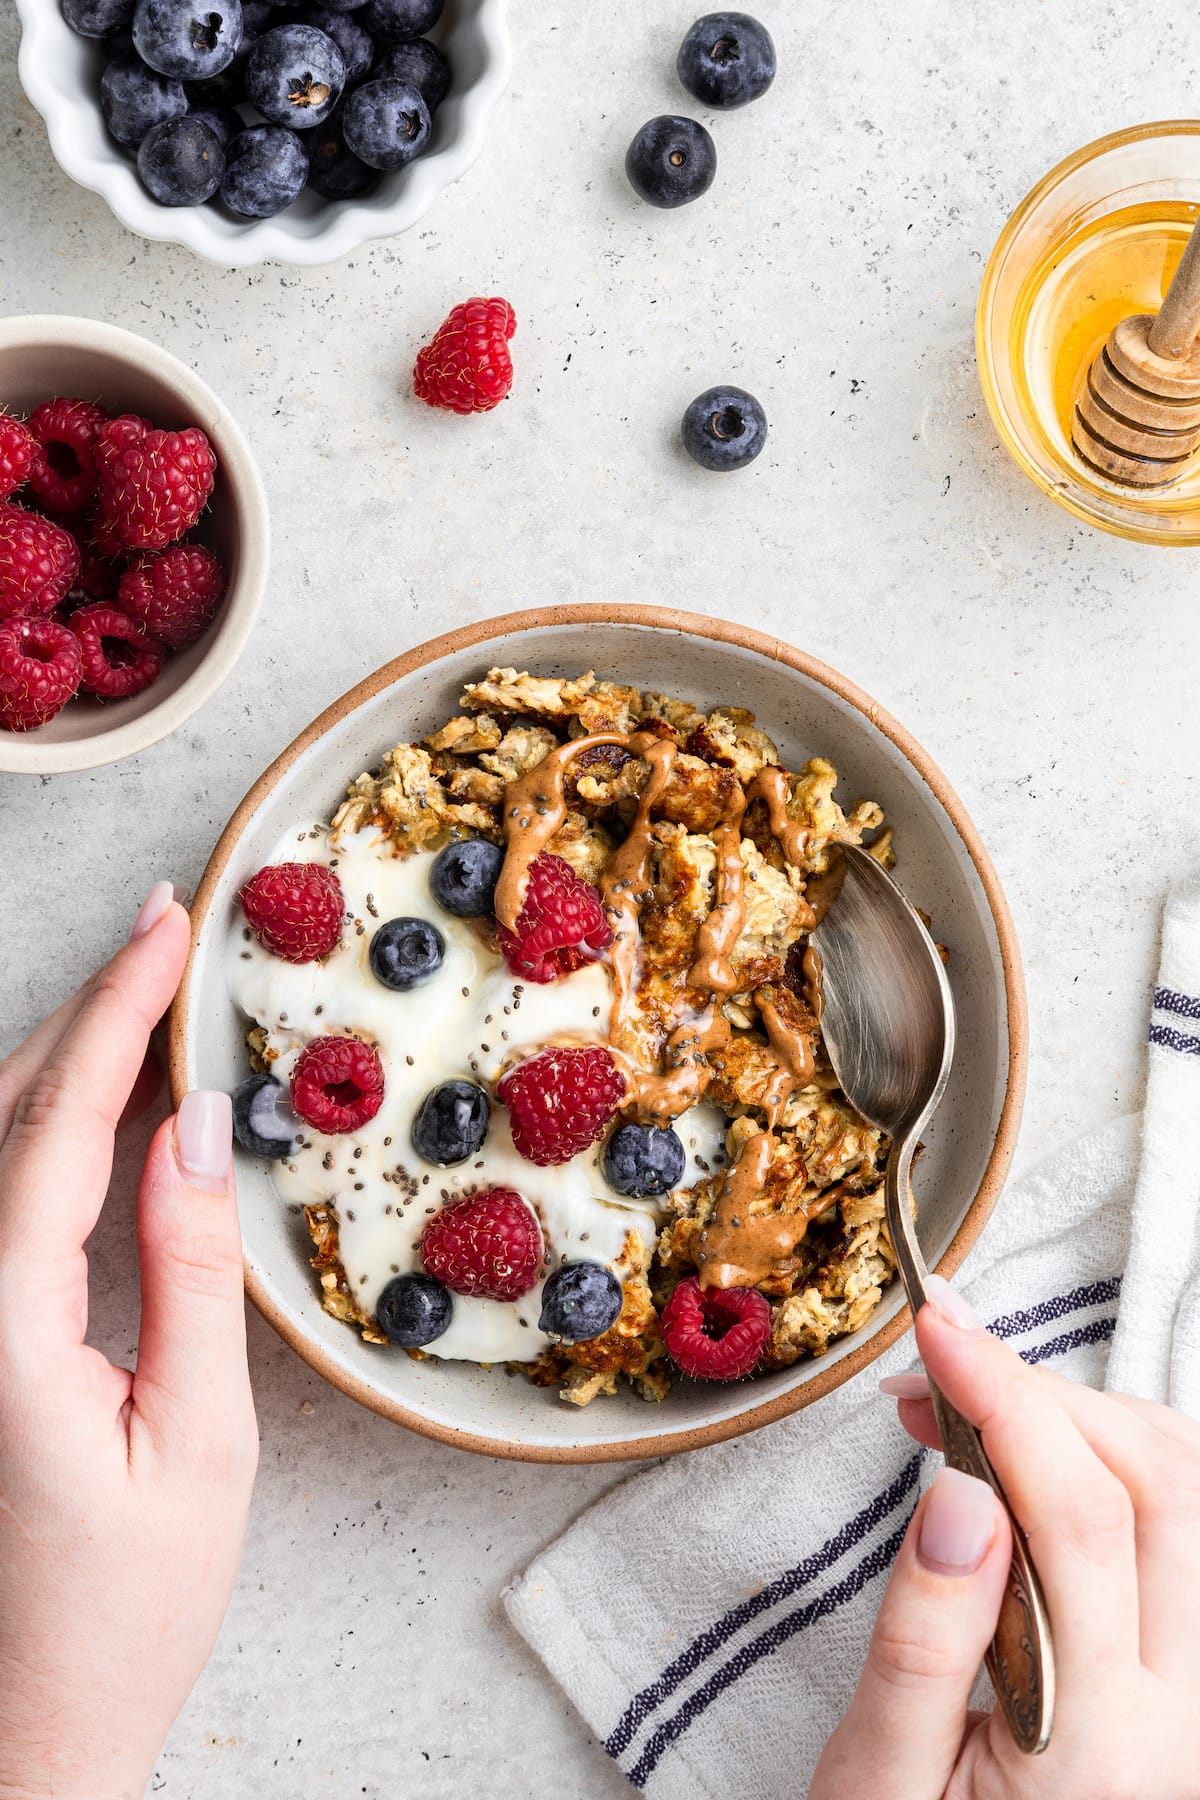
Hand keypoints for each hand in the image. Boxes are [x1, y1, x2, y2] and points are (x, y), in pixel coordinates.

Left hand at [0, 884, 257, 1799]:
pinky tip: (99, 1103)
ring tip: (145, 991)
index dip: (118, 1011)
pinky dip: (47, 1124)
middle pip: (6, 1112)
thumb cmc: (120, 1610)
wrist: (29, 1730)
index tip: (169, 929)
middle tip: (166, 929)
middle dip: (90, 1007)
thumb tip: (197, 1129)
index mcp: (0, 1325)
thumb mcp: (196, 1442)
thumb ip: (189, 1272)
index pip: (55, 1124)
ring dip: (64, 1055)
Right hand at [810, 1277, 1199, 1799]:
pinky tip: (1031, 1453)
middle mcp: (1182, 1714)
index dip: (1006, 1396)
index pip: (1079, 1518)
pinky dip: (1113, 1454)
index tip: (936, 1333)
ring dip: (1086, 1414)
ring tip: (974, 1403)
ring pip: (1188, 1492)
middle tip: (942, 1363)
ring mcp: (1197, 1692)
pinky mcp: (1187, 1674)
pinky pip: (1184, 1526)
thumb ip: (922, 1642)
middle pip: (1160, 1485)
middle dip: (1047, 1390)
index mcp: (1098, 1745)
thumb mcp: (876, 1780)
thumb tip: (960, 1492)